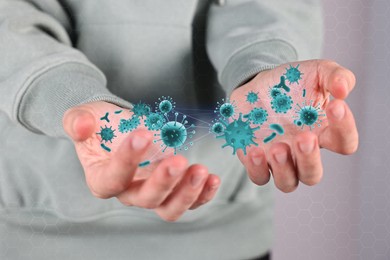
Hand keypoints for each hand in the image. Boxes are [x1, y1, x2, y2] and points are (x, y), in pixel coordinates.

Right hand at [62, 101, 219, 220]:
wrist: (119, 129)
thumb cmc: (100, 126)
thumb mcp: (83, 116)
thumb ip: (78, 121)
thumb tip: (81, 126)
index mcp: (102, 178)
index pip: (113, 178)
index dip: (127, 160)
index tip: (141, 135)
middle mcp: (128, 192)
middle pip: (146, 199)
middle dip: (163, 181)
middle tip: (177, 159)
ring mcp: (152, 193)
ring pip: (169, 208)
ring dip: (187, 193)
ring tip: (201, 171)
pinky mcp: (172, 189)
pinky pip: (188, 201)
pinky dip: (202, 194)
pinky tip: (212, 179)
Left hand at [230, 60, 357, 191]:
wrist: (257, 83)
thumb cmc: (292, 82)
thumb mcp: (317, 71)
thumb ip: (335, 76)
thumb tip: (343, 90)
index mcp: (323, 132)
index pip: (345, 143)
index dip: (345, 129)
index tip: (335, 105)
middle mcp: (302, 152)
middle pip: (313, 175)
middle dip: (310, 160)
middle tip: (304, 137)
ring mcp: (278, 158)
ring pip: (287, 183)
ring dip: (284, 170)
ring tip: (278, 148)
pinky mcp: (256, 159)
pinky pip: (259, 176)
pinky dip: (257, 169)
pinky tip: (256, 150)